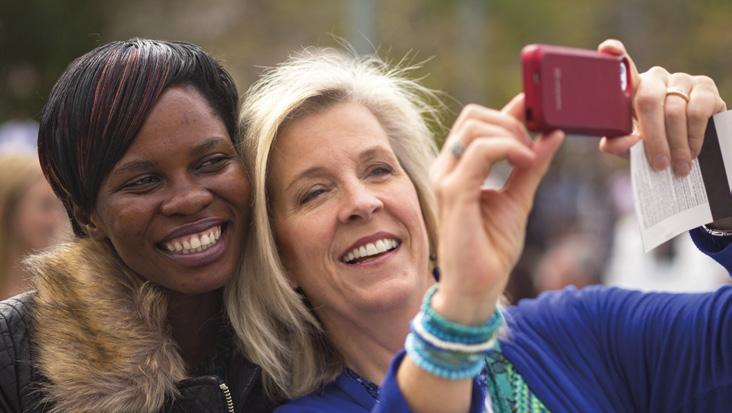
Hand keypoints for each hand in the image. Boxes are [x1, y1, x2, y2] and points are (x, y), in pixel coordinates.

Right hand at [428, 97, 563, 323]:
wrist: (477, 287)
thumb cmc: (491, 248)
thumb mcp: (518, 200)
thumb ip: (531, 167)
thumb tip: (552, 135)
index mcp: (458, 169)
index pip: (476, 122)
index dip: (509, 109)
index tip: (539, 109)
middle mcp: (446, 169)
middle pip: (473, 116)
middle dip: (511, 120)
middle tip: (535, 144)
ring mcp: (446, 180)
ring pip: (475, 127)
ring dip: (511, 133)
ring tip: (530, 157)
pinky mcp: (453, 193)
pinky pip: (479, 152)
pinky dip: (507, 149)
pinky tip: (525, 162)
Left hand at [597, 39, 725, 175]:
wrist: (688, 143)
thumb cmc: (652, 140)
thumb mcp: (631, 144)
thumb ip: (619, 144)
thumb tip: (630, 142)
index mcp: (632, 88)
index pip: (623, 68)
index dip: (616, 55)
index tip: (607, 48)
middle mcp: (655, 78)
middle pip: (648, 101)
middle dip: (654, 138)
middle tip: (659, 164)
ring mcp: (680, 79)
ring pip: (674, 111)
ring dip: (677, 144)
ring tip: (679, 165)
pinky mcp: (704, 85)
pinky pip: (697, 110)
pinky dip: (694, 136)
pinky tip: (693, 150)